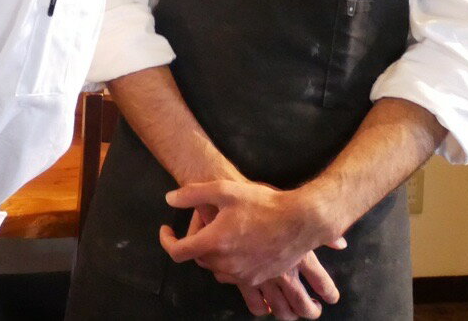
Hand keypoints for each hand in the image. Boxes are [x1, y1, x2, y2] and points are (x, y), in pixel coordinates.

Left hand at [171, 204, 339, 319]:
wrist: (300, 221)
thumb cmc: (263, 204)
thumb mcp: (224, 189)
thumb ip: (192, 194)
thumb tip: (170, 199)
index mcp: (214, 243)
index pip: (178, 251)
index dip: (166, 241)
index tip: (166, 230)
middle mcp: (227, 264)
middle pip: (198, 259)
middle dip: (194, 242)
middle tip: (202, 223)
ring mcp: (244, 274)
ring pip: (216, 268)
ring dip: (212, 254)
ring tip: (221, 232)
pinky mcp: (259, 278)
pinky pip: (235, 274)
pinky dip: (230, 262)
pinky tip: (239, 244)